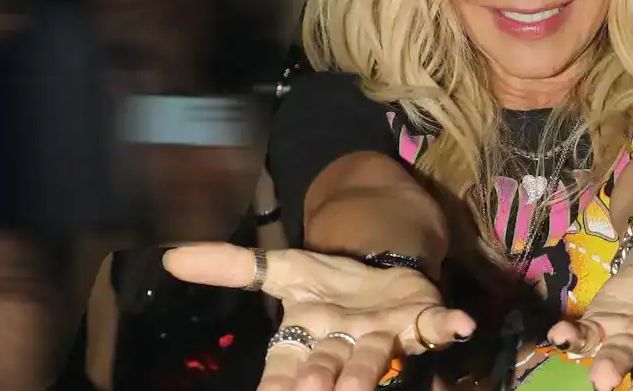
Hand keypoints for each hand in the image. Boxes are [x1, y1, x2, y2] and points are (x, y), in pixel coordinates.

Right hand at [163, 244, 474, 390]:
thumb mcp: (280, 269)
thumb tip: (171, 256)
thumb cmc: (330, 283)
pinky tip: (461, 325)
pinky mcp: (420, 320)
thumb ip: (231, 266)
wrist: (382, 265)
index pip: (282, 370)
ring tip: (361, 384)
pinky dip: (449, 326)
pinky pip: (436, 327)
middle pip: (328, 368)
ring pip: (374, 358)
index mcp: (304, 342)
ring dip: (368, 370)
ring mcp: (385, 337)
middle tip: (314, 387)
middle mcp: (344, 348)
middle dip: (321, 379)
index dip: (277, 385)